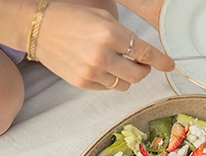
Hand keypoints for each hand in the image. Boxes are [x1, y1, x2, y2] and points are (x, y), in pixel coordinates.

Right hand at [35, 2, 173, 90]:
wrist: (37, 27)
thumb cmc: (69, 17)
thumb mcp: (102, 17)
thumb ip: (125, 36)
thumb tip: (144, 54)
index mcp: (110, 34)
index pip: (145, 53)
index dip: (161, 61)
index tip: (169, 65)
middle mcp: (102, 56)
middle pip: (138, 76)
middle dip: (144, 71)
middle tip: (140, 64)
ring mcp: (92, 72)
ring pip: (124, 85)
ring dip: (126, 77)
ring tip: (116, 64)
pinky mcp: (83, 83)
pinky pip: (107, 88)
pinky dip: (110, 80)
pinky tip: (100, 67)